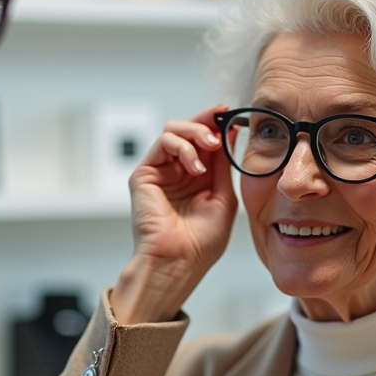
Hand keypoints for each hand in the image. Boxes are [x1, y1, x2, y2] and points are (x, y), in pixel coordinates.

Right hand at [111, 106, 237, 323]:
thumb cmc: (201, 242)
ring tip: (210, 146)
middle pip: (188, 129)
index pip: (206, 140)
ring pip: (173, 131)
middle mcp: (179, 172)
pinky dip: (182, 147)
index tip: (231, 113)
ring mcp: (161, 172)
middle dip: (206, 121)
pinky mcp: (144, 174)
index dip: (217, 123)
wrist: (179, 262)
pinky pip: (162, 144)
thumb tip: (230, 133)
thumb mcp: (224, 197)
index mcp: (199, 177)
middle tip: (221, 121)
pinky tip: (195, 166)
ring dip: (195, 132)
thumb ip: (224, 164)